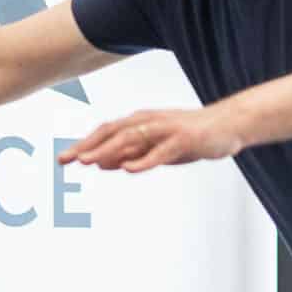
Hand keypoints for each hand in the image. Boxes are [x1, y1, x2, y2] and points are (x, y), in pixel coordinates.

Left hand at [56, 104, 244, 174]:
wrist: (228, 126)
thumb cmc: (190, 138)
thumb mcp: (155, 148)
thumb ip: (130, 154)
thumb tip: (102, 163)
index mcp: (140, 122)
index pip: (106, 132)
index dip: (83, 144)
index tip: (62, 159)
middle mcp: (148, 122)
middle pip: (111, 132)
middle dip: (86, 146)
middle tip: (64, 160)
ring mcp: (165, 130)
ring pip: (131, 139)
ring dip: (107, 150)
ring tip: (88, 162)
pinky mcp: (183, 140)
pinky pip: (159, 151)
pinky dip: (142, 160)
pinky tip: (127, 169)